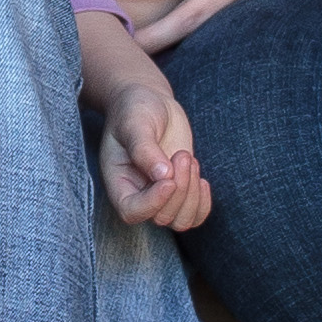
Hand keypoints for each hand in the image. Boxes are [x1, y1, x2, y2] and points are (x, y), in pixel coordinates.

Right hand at [99, 77, 210, 231]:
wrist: (149, 101)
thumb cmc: (134, 110)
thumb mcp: (134, 123)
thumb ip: (144, 148)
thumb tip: (163, 176)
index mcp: (118, 182)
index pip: (131, 211)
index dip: (152, 203)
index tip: (169, 179)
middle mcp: (138, 194)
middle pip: (161, 217)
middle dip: (179, 188)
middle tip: (182, 154)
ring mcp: (160, 195)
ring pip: (180, 220)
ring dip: (191, 195)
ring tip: (189, 159)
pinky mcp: (179, 191)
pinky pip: (195, 216)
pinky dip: (203, 203)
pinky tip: (201, 179)